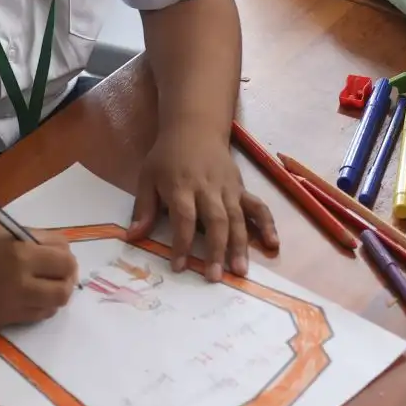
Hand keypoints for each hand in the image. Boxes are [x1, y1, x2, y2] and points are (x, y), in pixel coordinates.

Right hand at [0, 215, 77, 326]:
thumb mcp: (9, 231)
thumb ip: (39, 242)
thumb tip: (63, 253)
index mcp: (21, 255)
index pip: (65, 262)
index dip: (67, 259)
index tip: (63, 257)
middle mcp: (18, 284)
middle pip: (62, 291)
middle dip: (66, 281)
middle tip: (60, 274)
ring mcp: (7, 305)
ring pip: (50, 309)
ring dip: (53, 297)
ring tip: (45, 285)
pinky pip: (30, 318)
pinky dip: (37, 308)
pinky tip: (29, 296)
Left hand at [129, 125, 279, 281]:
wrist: (195, 128)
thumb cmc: (168, 157)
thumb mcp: (147, 177)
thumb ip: (142, 208)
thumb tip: (132, 237)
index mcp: (182, 186)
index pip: (184, 218)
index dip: (182, 243)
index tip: (179, 267)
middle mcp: (208, 188)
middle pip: (215, 220)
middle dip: (216, 250)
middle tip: (214, 277)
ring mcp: (228, 188)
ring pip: (237, 218)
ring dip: (240, 245)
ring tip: (240, 271)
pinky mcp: (240, 188)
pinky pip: (257, 206)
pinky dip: (267, 224)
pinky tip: (273, 243)